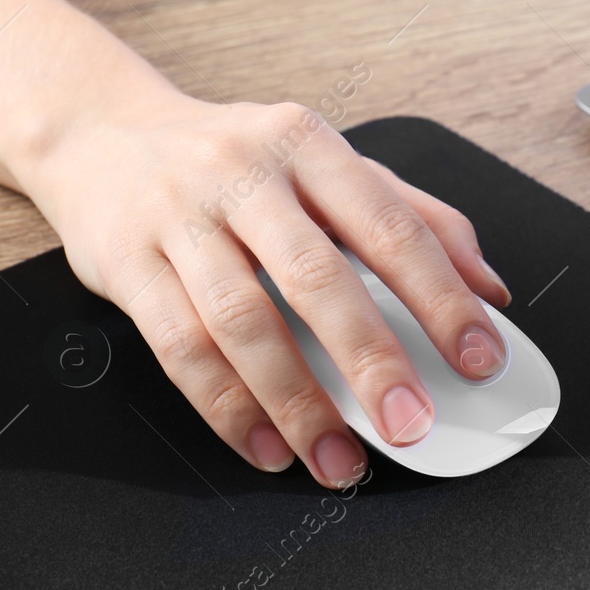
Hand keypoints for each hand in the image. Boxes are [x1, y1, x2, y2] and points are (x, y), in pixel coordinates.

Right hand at [20, 92, 511, 487]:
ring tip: (338, 457)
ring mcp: (181, 217)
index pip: (391, 227)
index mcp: (310, 144)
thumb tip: (490, 287)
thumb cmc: (235, 158)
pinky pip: (179, 348)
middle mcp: (246, 174)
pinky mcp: (127, 263)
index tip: (478, 357)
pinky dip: (228, 408)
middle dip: (372, 361)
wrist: (100, 132)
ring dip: (297, 403)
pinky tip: (267, 445)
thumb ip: (415, 215)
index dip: (442, 297)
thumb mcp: (326, 163)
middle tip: (411, 423)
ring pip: (244, 323)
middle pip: (317, 278)